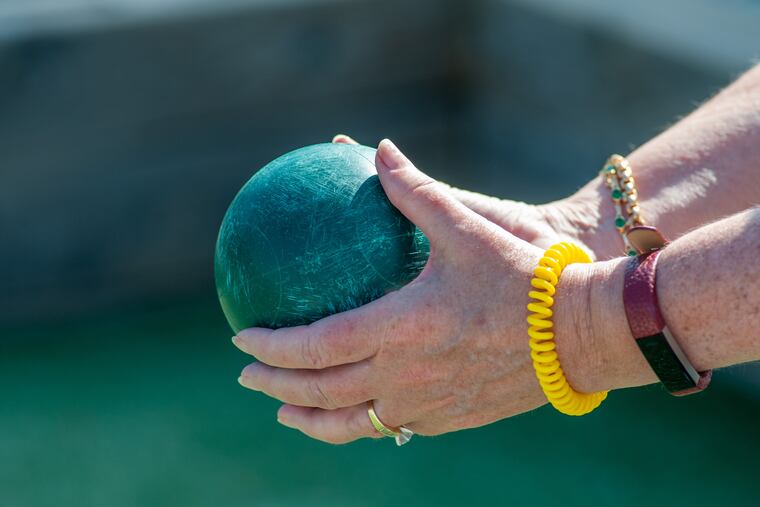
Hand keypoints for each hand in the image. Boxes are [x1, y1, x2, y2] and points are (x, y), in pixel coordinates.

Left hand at [233, 139, 599, 443]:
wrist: (582, 332)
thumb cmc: (525, 276)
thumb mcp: (468, 226)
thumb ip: (415, 191)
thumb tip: (378, 149)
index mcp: (400, 329)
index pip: (315, 346)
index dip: (272, 345)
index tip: (240, 336)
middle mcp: (405, 376)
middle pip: (321, 391)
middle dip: (275, 384)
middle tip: (246, 374)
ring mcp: (427, 405)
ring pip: (350, 424)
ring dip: (308, 418)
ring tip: (283, 410)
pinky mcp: (449, 419)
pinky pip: (388, 429)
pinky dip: (355, 425)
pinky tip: (350, 416)